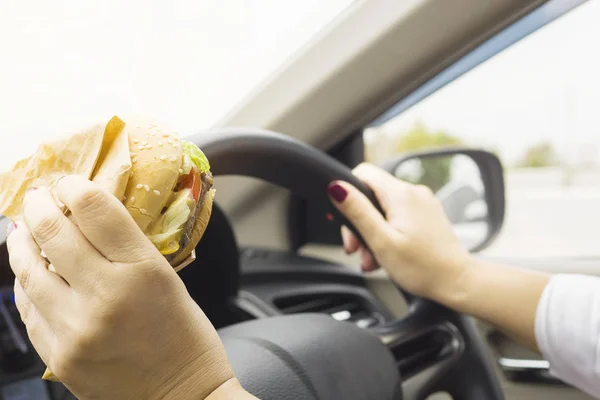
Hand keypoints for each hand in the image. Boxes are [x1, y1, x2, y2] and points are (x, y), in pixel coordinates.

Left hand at [6, 176, 235, 399]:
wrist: (183, 395)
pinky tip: (30, 271)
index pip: (95, 210)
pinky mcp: (59, 357)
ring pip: (28, 270)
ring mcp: (77, 329)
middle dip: (39, 205)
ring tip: (23, 229)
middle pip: (54, 232)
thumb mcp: (166, 278)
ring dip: (21, 241)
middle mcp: (107, 296)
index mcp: (144, 271)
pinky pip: (29, 309)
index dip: (74, 187)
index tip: (68, 183)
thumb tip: (82, 215)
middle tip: (37, 197)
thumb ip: (125, 246)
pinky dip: (26, 284)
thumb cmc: (184, 333)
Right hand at [328, 163, 472, 299]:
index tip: (345, 219)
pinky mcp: (427, 216)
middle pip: (372, 195)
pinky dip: (387, 234)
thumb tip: (337, 187)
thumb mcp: (381, 241)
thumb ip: (358, 211)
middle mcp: (414, 193)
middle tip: (356, 249)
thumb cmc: (423, 268)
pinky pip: (398, 217)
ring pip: (384, 209)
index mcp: (401, 194)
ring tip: (372, 259)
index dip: (347, 193)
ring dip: (372, 233)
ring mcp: (422, 204)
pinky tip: (386, 255)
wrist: (457, 282)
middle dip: (359, 222)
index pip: (363, 173)